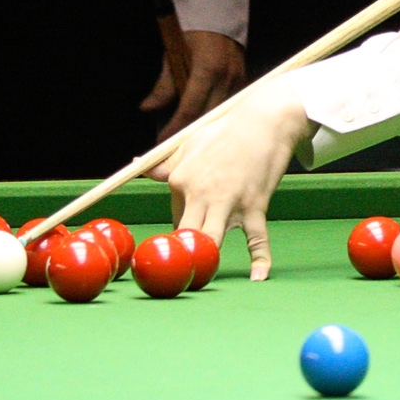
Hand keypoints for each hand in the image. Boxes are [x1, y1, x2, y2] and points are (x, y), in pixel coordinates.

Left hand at [140, 30, 246, 139]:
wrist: (218, 16)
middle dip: (189, 133)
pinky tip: (207, 125)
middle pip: (207, 116)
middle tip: (173, 147)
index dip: (175, 127)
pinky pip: (230, 106)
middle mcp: (226, 78)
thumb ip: (163, 85)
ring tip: (188, 139)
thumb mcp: (174, 55)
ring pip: (221, 114)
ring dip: (204, 127)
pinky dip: (218, 116)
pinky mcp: (244, 82)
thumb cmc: (193, 33)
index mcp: (207, 70)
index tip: (162, 142)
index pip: (190, 108)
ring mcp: (238, 81)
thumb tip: (147, 108)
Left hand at [153, 78, 312, 280]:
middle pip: (183, 235)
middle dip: (180, 256)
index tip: (189, 238)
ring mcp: (229, 202)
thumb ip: (163, 162)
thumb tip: (136, 164)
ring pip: (210, 241)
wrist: (263, 121)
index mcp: (181, 179)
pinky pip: (256, 239)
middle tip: (179, 274)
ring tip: (200, 278)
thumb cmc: (224, 132)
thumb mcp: (187, 143)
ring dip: (204, 262)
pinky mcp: (255, 206)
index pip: (174, 216)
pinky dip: (260, 260)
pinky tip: (258, 278)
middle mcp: (201, 194)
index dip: (182, 230)